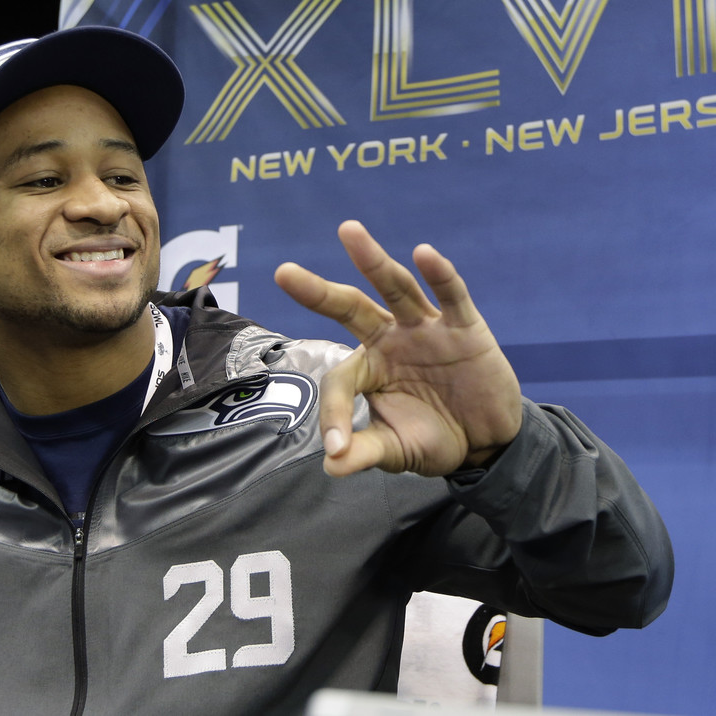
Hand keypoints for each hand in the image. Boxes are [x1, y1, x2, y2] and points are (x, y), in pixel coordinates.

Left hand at [274, 220, 521, 476]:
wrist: (487, 442)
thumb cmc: (432, 438)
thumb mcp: (395, 450)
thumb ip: (365, 452)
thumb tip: (332, 466)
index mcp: (367, 368)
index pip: (339, 381)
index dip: (336, 414)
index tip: (337, 448)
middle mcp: (389, 339)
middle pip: (349, 308)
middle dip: (317, 292)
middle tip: (283, 272)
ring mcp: (425, 328)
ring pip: (394, 288)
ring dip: (372, 261)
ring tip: (348, 232)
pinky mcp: (464, 327)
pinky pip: (451, 296)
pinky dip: (440, 275)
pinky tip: (424, 254)